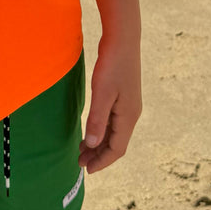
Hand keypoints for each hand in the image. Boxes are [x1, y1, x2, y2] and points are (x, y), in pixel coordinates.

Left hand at [79, 38, 141, 173]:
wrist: (123, 40)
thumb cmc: (112, 65)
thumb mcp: (102, 93)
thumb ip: (97, 119)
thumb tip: (92, 144)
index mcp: (128, 116)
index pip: (117, 149)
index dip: (102, 161)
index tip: (86, 170)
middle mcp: (131, 114)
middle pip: (116, 143)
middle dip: (98, 155)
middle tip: (79, 163)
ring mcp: (128, 106)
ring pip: (114, 133)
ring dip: (99, 144)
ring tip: (82, 150)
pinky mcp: (123, 97)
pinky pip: (112, 122)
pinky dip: (101, 130)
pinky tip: (90, 131)